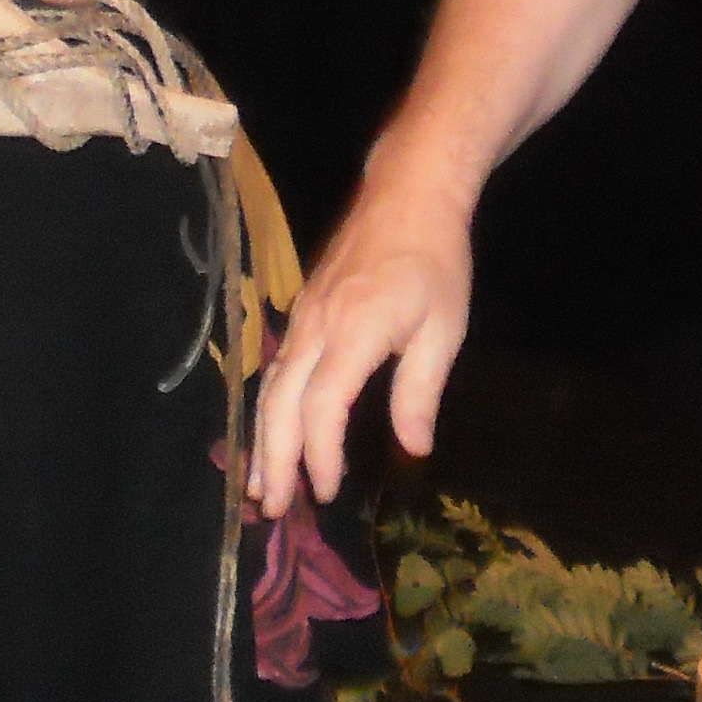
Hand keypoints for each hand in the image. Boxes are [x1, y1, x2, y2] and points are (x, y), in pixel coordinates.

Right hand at [244, 176, 472, 514]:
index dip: (319, 454)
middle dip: (274, 459)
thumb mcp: (442, 329)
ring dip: (262, 439)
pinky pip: (276, 367)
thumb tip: (412, 449)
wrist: (407, 192)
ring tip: (259, 486)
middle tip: (272, 509)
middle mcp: (316, 326)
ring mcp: (304, 315)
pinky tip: (270, 432)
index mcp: (352, 332)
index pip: (322, 406)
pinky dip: (269, 408)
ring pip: (270, 386)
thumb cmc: (435, 261)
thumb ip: (419, 391)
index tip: (327, 491)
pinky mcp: (303, 309)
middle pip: (280, 403)